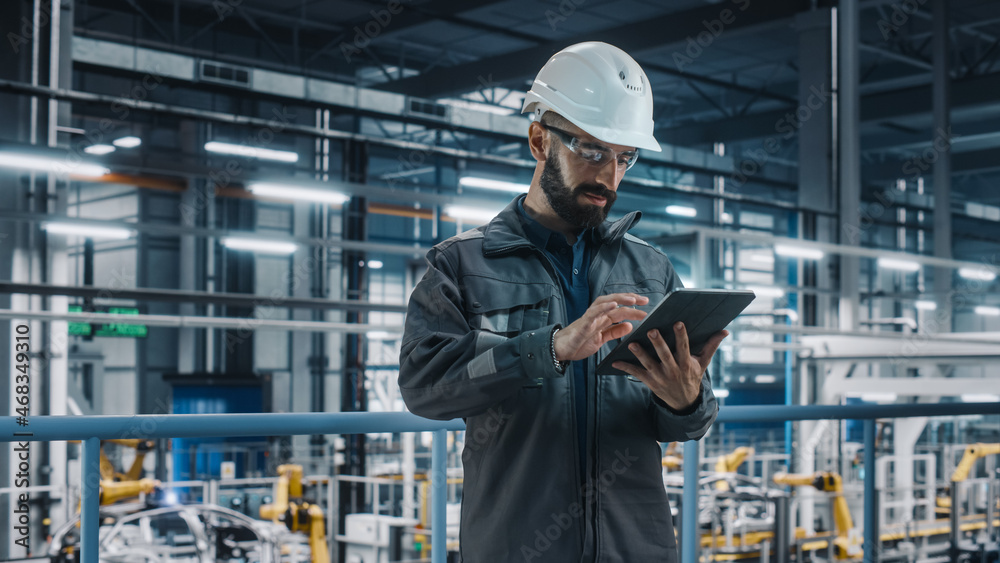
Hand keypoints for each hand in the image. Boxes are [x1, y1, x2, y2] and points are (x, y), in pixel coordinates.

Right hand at [553, 293, 648, 361]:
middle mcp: (596, 316)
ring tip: (632, 299)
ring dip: (618, 299)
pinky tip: (612, 304)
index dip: (632, 305)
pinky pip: (593, 314)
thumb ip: (614, 332)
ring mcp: (589, 319)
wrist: (560, 350)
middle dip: (629, 299)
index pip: (619, 308)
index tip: (645, 304)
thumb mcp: (601, 339)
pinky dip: (603, 307)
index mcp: (601, 319)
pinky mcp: (582, 325)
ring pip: (604, 303)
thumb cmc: (578, 343)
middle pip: (614, 302)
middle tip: (645, 300)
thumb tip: (630, 326)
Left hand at [612, 322, 728, 410]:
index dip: (681, 336)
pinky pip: (636, 373)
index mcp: (686, 364)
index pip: (684, 347)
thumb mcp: (703, 363)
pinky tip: (615, 360)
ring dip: (640, 354)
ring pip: (649, 364)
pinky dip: (625, 367)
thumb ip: (711, 346)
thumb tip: (724, 331)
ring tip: (632, 344)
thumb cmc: (693, 376)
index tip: (678, 322)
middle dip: (658, 343)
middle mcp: (673, 371)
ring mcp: (660, 377)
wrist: (684, 402)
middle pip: (665, 355)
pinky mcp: (650, 382)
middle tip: (652, 330)